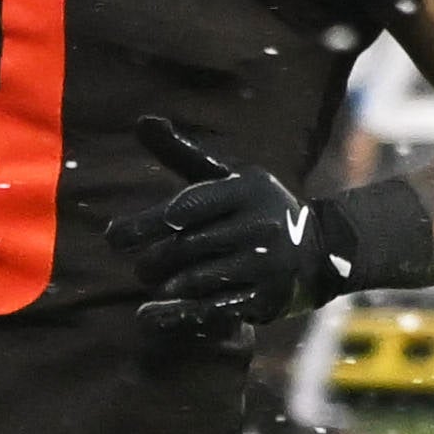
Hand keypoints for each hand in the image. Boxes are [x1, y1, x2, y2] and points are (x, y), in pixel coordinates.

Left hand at [109, 117, 423, 350]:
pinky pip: (213, 308)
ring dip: (166, 283)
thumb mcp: (223, 177)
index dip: (150, 223)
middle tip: (138, 265)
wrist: (316, 250)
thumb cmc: (250, 208)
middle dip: (153, 259)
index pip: (190, 206)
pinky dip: (176, 313)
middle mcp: (260, 224)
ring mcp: (266, 263)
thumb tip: (141, 120)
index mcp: (248, 189)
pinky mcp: (265, 297)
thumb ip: (180, 153)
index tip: (117, 236)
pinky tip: (149, 313)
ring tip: (153, 281)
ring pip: (199, 278)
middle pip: (188, 246)